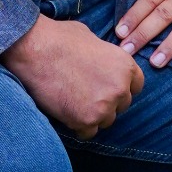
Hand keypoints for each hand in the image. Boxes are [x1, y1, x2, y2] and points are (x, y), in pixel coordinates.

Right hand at [1, 15, 143, 137]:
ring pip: (105, 121)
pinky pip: (88, 133)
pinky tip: (66, 112)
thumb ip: (105, 56)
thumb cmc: (58, 38)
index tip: (108, 87)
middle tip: (85, 93)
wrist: (35, 49)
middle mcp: (120, 88)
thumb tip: (103, 62)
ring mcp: (104, 107)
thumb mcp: (91, 38)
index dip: (121, 87)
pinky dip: (77, 125)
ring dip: (93, 115)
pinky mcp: (85, 121)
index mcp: (125, 65)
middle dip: (106, 101)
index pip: (136, 86)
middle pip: (121, 105)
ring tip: (72, 101)